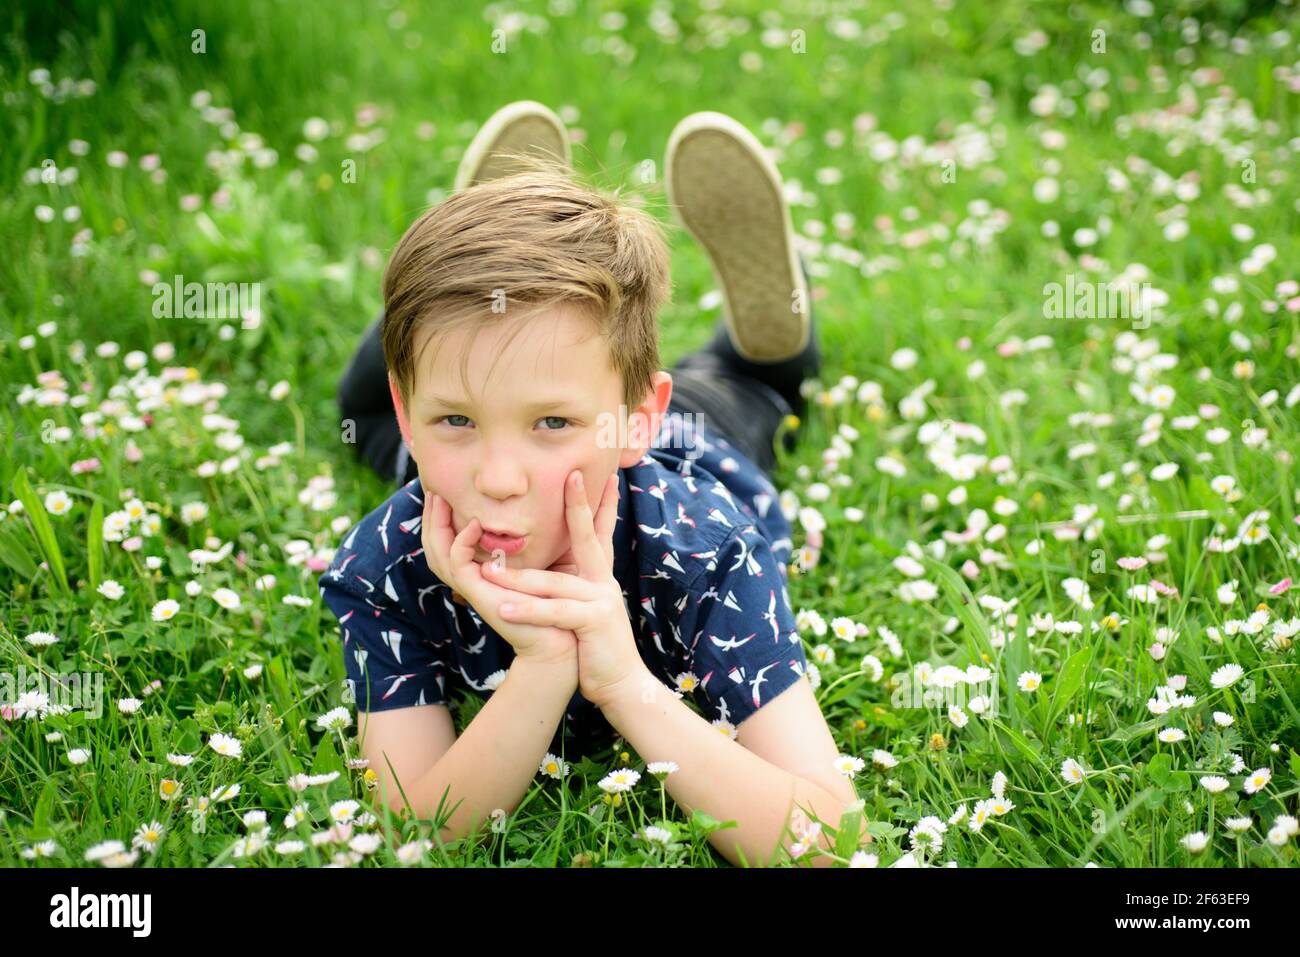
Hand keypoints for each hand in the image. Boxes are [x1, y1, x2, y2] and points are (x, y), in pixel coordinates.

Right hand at [420, 485, 576, 665]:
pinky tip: (474, 524)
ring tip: (439, 497)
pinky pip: (457, 564)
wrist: (560, 642)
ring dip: (436, 523)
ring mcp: (473, 587)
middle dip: (430, 516)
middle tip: (432, 489)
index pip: (447, 541)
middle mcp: (470, 579)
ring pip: (437, 552)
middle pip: (433, 545)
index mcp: (479, 572)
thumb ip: (526, 540)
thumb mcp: (538, 562)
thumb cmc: (555, 602)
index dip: (441, 517)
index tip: (445, 489)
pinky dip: (461, 542)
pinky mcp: (480, 594)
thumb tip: (536, 507)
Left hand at [480, 468, 644, 708]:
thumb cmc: (597, 649)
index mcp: (599, 578)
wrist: (622, 684)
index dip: (601, 504)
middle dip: (579, 506)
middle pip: (589, 537)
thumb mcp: (584, 612)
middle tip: (572, 475)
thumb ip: (569, 591)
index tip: (604, 475)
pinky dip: (527, 611)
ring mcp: (601, 601)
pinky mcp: (594, 623)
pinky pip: (554, 613)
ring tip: (489, 571)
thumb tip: (547, 575)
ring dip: (521, 578)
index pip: (599, 534)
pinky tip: (502, 609)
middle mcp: (603, 583)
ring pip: (555, 583)